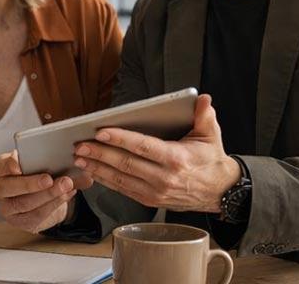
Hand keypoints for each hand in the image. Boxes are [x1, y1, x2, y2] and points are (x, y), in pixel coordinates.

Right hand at [0, 151, 90, 232]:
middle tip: (50, 179)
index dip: (9, 166)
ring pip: (24, 203)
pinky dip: (53, 205)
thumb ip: (57, 163)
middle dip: (31, 184)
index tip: (19, 166)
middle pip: (9, 187)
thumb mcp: (41, 164)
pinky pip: (36, 215)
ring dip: (48, 195)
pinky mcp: (19, 221)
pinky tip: (65, 196)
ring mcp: (7, 206)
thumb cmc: (37, 173)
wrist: (38, 197)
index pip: (1, 166)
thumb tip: (83, 166)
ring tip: (66, 187)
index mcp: (1, 168)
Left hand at [74, 94, 240, 213]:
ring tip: (79, 158)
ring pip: (120, 179)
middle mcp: (164, 178)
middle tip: (80, 145)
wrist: (219, 192)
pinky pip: (123, 190)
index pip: (143, 147)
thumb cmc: (211, 160)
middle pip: (126, 164)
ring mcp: (156, 192)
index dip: (120, 139)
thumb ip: (205, 116)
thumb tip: (203, 98)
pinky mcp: (150, 201)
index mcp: (177, 159)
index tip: (100, 132)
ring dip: (97, 168)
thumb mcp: (211, 135)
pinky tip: (92, 171)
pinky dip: (106, 180)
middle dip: (100, 154)